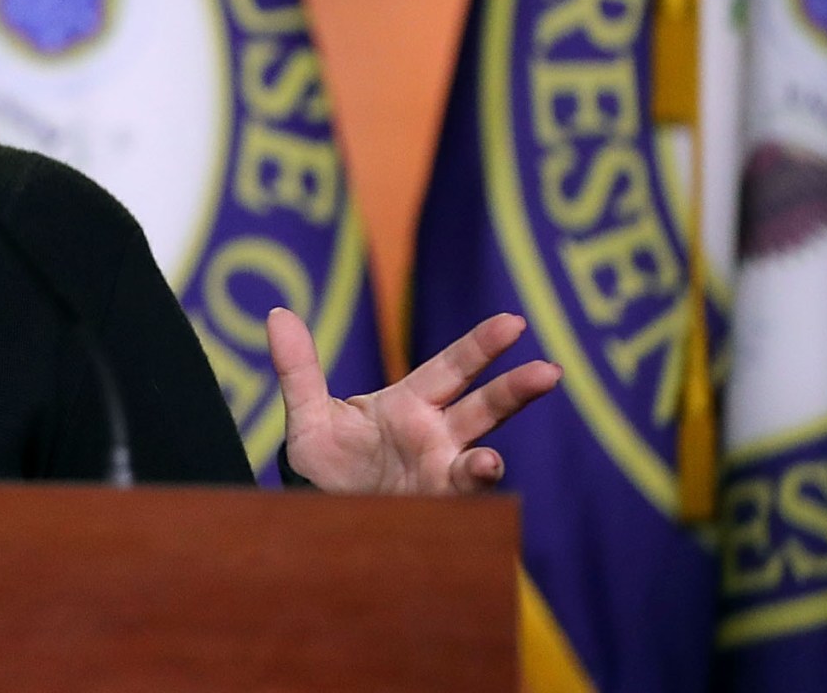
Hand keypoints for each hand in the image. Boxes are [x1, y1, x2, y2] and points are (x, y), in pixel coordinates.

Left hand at [269, 308, 559, 495]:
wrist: (316, 514)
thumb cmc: (325, 464)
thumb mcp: (309, 415)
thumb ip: (298, 368)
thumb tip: (277, 313)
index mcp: (410, 404)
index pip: (453, 367)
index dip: (482, 345)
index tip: (514, 323)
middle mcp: (435, 436)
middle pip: (483, 407)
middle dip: (514, 390)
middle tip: (549, 371)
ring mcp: (437, 475)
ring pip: (476, 464)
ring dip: (488, 466)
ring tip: (491, 464)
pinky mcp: (430, 510)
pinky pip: (451, 507)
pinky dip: (459, 506)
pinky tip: (463, 505)